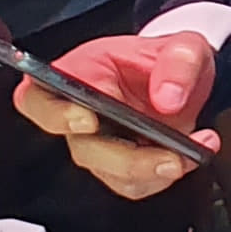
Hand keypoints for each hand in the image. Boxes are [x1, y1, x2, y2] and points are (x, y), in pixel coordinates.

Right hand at [12, 32, 221, 199]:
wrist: (186, 84)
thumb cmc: (168, 61)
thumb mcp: (185, 47)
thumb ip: (179, 63)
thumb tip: (167, 97)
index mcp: (80, 73)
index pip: (40, 97)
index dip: (55, 114)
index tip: (88, 120)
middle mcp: (82, 112)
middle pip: (81, 147)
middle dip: (126, 158)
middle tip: (168, 156)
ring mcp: (100, 143)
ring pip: (109, 173)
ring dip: (151, 171)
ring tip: (190, 152)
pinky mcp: (120, 167)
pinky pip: (133, 185)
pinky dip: (164, 176)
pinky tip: (190, 156)